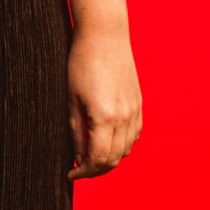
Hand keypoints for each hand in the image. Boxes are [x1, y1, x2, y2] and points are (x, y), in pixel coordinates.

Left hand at [67, 27, 140, 177]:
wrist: (105, 35)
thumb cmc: (81, 62)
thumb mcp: (71, 98)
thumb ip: (76, 130)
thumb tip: (78, 156)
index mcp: (105, 117)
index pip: (98, 159)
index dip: (84, 172)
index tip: (70, 173)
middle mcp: (124, 117)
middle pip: (114, 159)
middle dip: (96, 170)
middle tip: (78, 170)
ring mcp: (135, 110)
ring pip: (126, 149)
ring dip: (110, 158)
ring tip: (90, 157)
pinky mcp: (139, 103)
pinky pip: (134, 134)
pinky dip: (121, 144)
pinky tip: (106, 140)